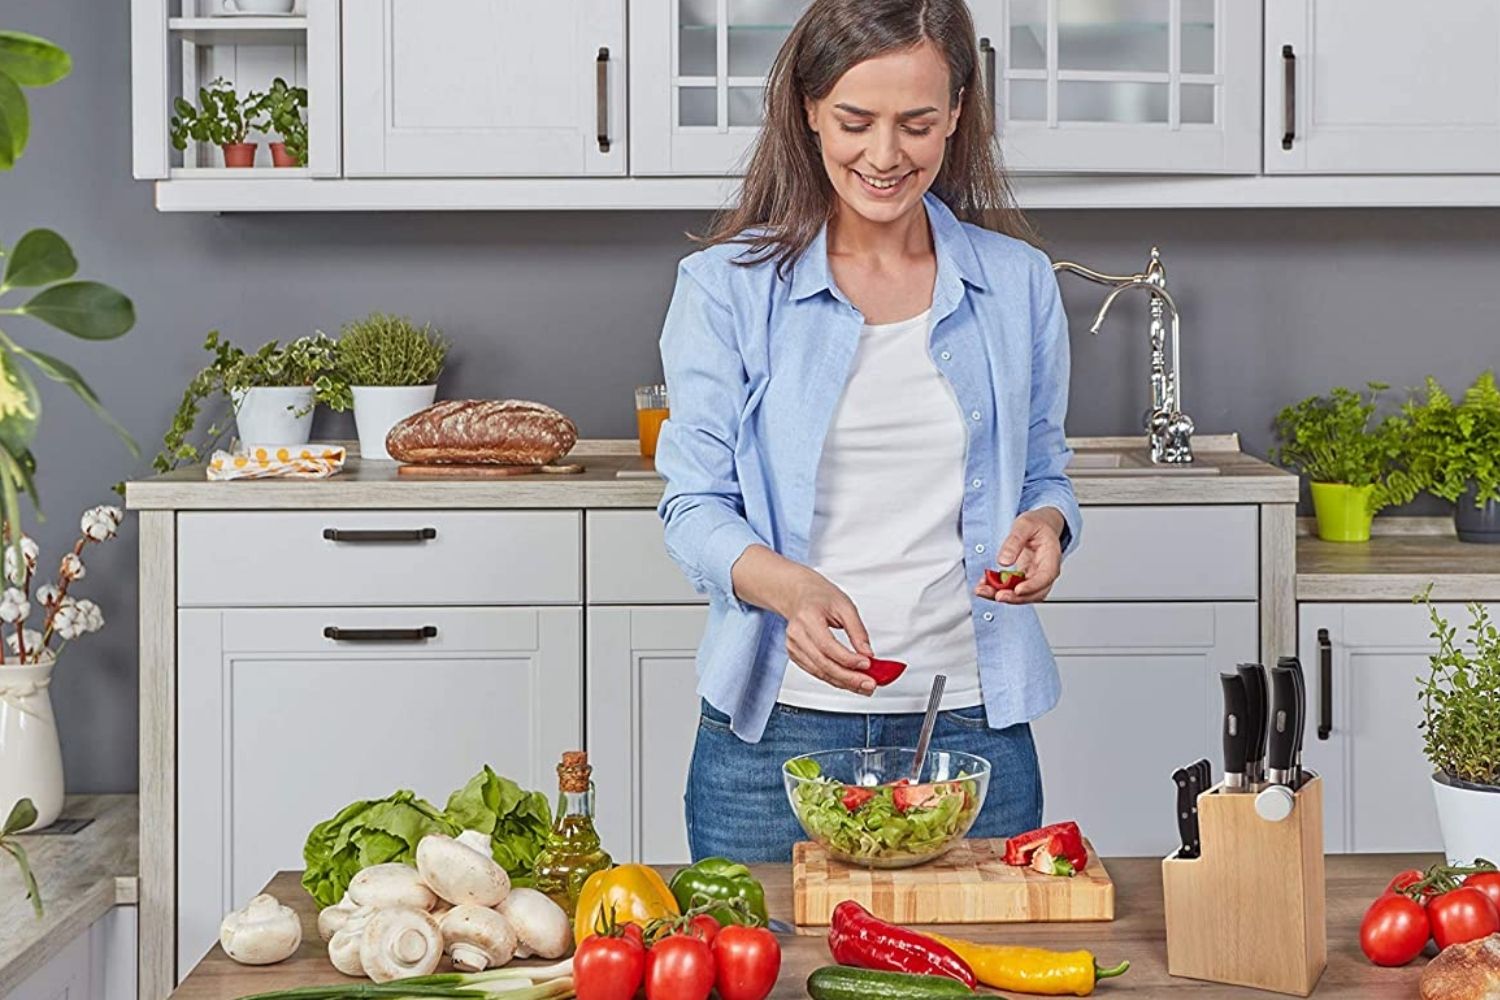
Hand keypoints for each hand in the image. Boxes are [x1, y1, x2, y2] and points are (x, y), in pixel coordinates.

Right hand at [777, 567, 875, 694]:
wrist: (799, 595)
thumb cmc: (820, 597)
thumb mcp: (845, 606)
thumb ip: (857, 631)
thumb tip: (868, 654)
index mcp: (807, 617)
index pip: (828, 645)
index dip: (848, 659)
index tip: (867, 664)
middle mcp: (796, 634)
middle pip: (823, 664)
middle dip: (849, 677)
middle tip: (869, 683)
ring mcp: (793, 647)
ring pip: (820, 673)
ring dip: (844, 683)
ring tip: (864, 686)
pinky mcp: (795, 656)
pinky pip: (817, 673)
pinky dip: (835, 679)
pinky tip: (850, 682)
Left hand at [974, 508, 1064, 604]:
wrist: (1040, 525)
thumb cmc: (1037, 524)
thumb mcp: (1025, 524)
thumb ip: (1015, 541)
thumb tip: (1003, 561)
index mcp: (1051, 558)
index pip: (1045, 577)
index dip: (1032, 587)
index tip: (1017, 590)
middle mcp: (1044, 572)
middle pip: (1034, 593)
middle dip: (1014, 597)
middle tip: (996, 595)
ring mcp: (1033, 578)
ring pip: (1021, 595)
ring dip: (1002, 596)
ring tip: (983, 591)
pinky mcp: (1022, 579)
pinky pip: (1011, 589)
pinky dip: (997, 590)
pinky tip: (983, 585)